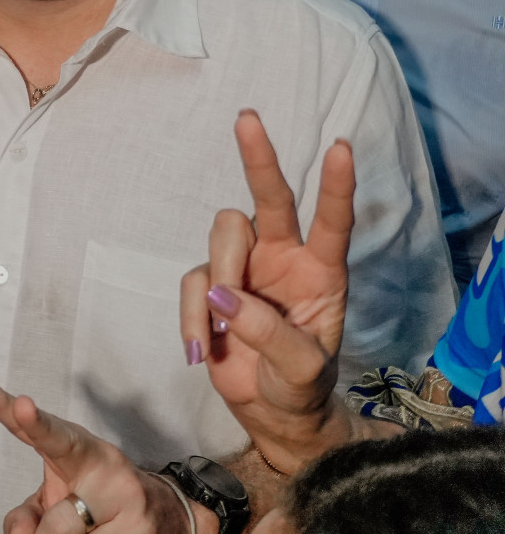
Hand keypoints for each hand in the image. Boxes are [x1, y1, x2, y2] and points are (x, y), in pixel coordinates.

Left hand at [0, 374, 205, 533]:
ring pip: (61, 524)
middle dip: (36, 422)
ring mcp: (122, 491)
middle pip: (60, 441)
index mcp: (75, 448)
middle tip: (19, 406)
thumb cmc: (101, 508)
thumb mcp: (57, 507)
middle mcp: (99, 459)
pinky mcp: (136, 528)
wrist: (170, 526)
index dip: (5, 405)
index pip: (37, 426)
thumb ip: (28, 516)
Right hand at [181, 111, 356, 473]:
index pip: (332, 222)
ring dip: (219, 277)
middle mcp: (283, 260)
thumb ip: (270, 333)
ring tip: (220, 330)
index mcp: (322, 273)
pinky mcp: (212, 289)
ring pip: (222, 238)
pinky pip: (194, 284)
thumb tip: (227, 296)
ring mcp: (244, 271)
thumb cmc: (300, 387)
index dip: (336, 186)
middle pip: (269, 199)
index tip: (339, 146)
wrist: (272, 415)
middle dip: (259, 158)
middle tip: (248, 119)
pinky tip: (202, 349)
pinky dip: (193, 316)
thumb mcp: (302, 369)